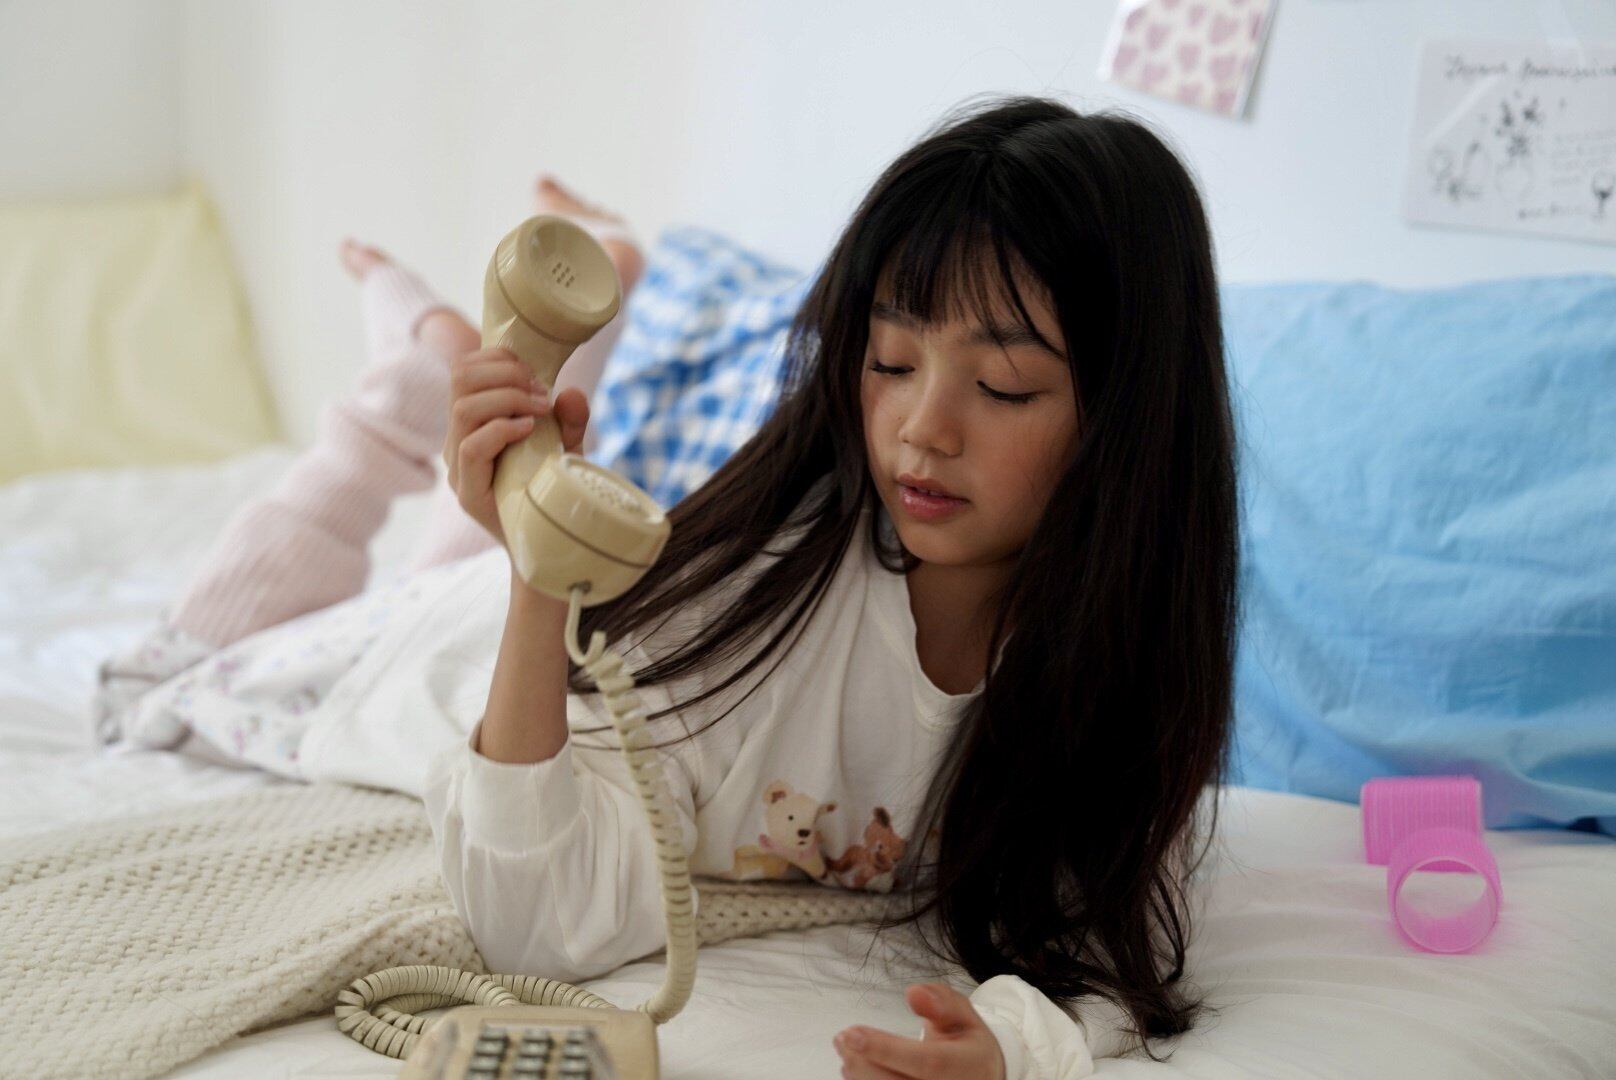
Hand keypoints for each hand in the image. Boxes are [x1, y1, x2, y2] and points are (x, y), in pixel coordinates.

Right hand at [443, 347, 590, 551]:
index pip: (463, 370)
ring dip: (507, 398)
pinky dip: (502, 429)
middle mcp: (456, 441)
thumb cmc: (551, 493)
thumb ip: (569, 420)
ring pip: (462, 409)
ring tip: (540, 410)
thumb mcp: (566, 449)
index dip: (497, 358)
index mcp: (471, 424)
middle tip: (541, 391)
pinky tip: (529, 431)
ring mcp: (458, 467)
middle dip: (505, 373)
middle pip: (458, 380)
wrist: (548, 547)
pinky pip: (471, 447)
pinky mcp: (468, 493)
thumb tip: (571, 392)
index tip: (536, 372)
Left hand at [834, 982, 1006, 1079]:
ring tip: (846, 1049)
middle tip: (843, 1038)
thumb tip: (915, 993)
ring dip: (859, 1075)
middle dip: (863, 1063)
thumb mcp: (964, 1016)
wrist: (979, 1079)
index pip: (926, 1062)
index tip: (853, 1034)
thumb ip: (942, 1002)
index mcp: (969, 1065)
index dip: (886, 1049)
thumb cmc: (967, 1047)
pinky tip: (855, 1068)